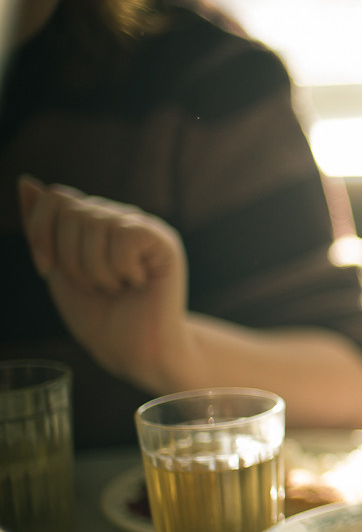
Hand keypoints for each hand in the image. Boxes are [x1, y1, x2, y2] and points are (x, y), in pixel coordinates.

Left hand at [18, 175, 189, 389]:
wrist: (132, 350)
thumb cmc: (99, 316)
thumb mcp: (56, 269)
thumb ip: (42, 228)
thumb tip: (27, 181)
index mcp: (96, 223)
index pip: (57, 197)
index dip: (41, 232)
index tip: (46, 270)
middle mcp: (121, 218)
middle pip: (73, 210)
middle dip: (68, 258)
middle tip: (92, 287)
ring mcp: (145, 228)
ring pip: (95, 223)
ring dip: (94, 269)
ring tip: (115, 288)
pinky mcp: (164, 242)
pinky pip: (124, 235)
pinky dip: (119, 267)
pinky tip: (136, 283)